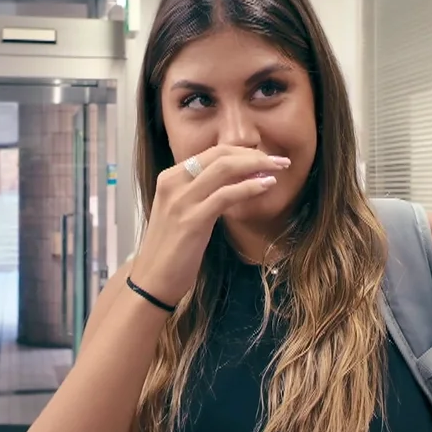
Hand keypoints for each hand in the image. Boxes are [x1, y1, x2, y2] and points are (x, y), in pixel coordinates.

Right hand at [129, 145, 289, 306]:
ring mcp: (181, 200)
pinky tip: (266, 186)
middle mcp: (173, 183)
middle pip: (220, 154)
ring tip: (279, 170)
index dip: (243, 151)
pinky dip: (250, 186)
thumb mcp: (184, 212)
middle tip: (279, 160)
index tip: (265, 157)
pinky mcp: (192, 220)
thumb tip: (239, 178)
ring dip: (257, 165)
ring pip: (225, 168)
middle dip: (254, 154)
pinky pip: (226, 195)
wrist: (152, 279)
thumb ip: (203, 193)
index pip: (212, 152)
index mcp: (170, 177)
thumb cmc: (171, 249)